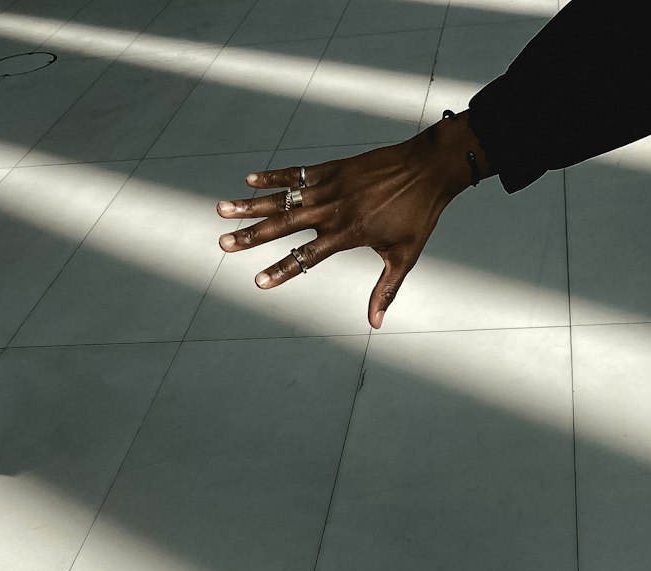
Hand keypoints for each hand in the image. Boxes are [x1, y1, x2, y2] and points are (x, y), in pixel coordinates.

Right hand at [216, 115, 487, 328]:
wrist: (428, 167)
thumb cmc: (418, 215)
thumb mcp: (404, 257)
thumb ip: (385, 290)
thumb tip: (375, 324)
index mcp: (348, 233)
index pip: (307, 257)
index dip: (282, 270)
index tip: (258, 282)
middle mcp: (332, 209)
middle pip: (284, 225)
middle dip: (252, 236)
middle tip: (223, 243)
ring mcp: (330, 186)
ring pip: (283, 197)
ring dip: (251, 205)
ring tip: (222, 209)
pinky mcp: (332, 169)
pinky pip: (296, 173)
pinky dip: (274, 177)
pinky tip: (250, 180)